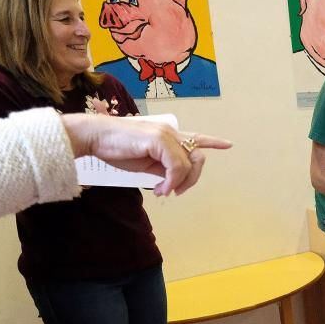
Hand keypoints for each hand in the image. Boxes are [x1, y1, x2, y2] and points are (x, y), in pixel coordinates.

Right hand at [60, 114, 232, 195]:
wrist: (95, 138)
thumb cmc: (116, 149)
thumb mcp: (145, 163)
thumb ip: (162, 169)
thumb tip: (172, 182)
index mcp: (167, 135)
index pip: (196, 137)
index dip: (213, 142)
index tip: (229, 144)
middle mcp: (170, 132)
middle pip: (197, 158)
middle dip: (191, 179)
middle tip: (172, 192)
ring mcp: (166, 135)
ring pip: (188, 165)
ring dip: (179, 183)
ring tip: (161, 190)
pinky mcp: (159, 140)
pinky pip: (176, 167)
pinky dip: (171, 182)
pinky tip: (158, 189)